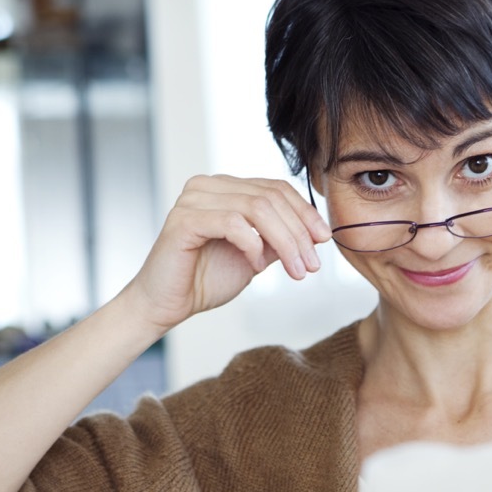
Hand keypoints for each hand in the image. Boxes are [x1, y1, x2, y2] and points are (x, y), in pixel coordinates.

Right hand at [125, 175, 330, 331]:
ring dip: (285, 242)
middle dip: (299, 233)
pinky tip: (257, 266)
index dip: (305, 212)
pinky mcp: (184, 220)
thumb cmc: (206, 279)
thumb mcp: (257, 255)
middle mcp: (208, 186)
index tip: (324, 240)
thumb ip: (279, 238)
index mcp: (226, 188)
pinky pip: (232, 222)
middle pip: (270, 197)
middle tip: (312, 265)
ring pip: (257, 208)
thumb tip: (316, 232)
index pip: (276, 188)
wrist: (167, 305)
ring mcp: (193, 199)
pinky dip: (253, 245)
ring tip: (295, 269)